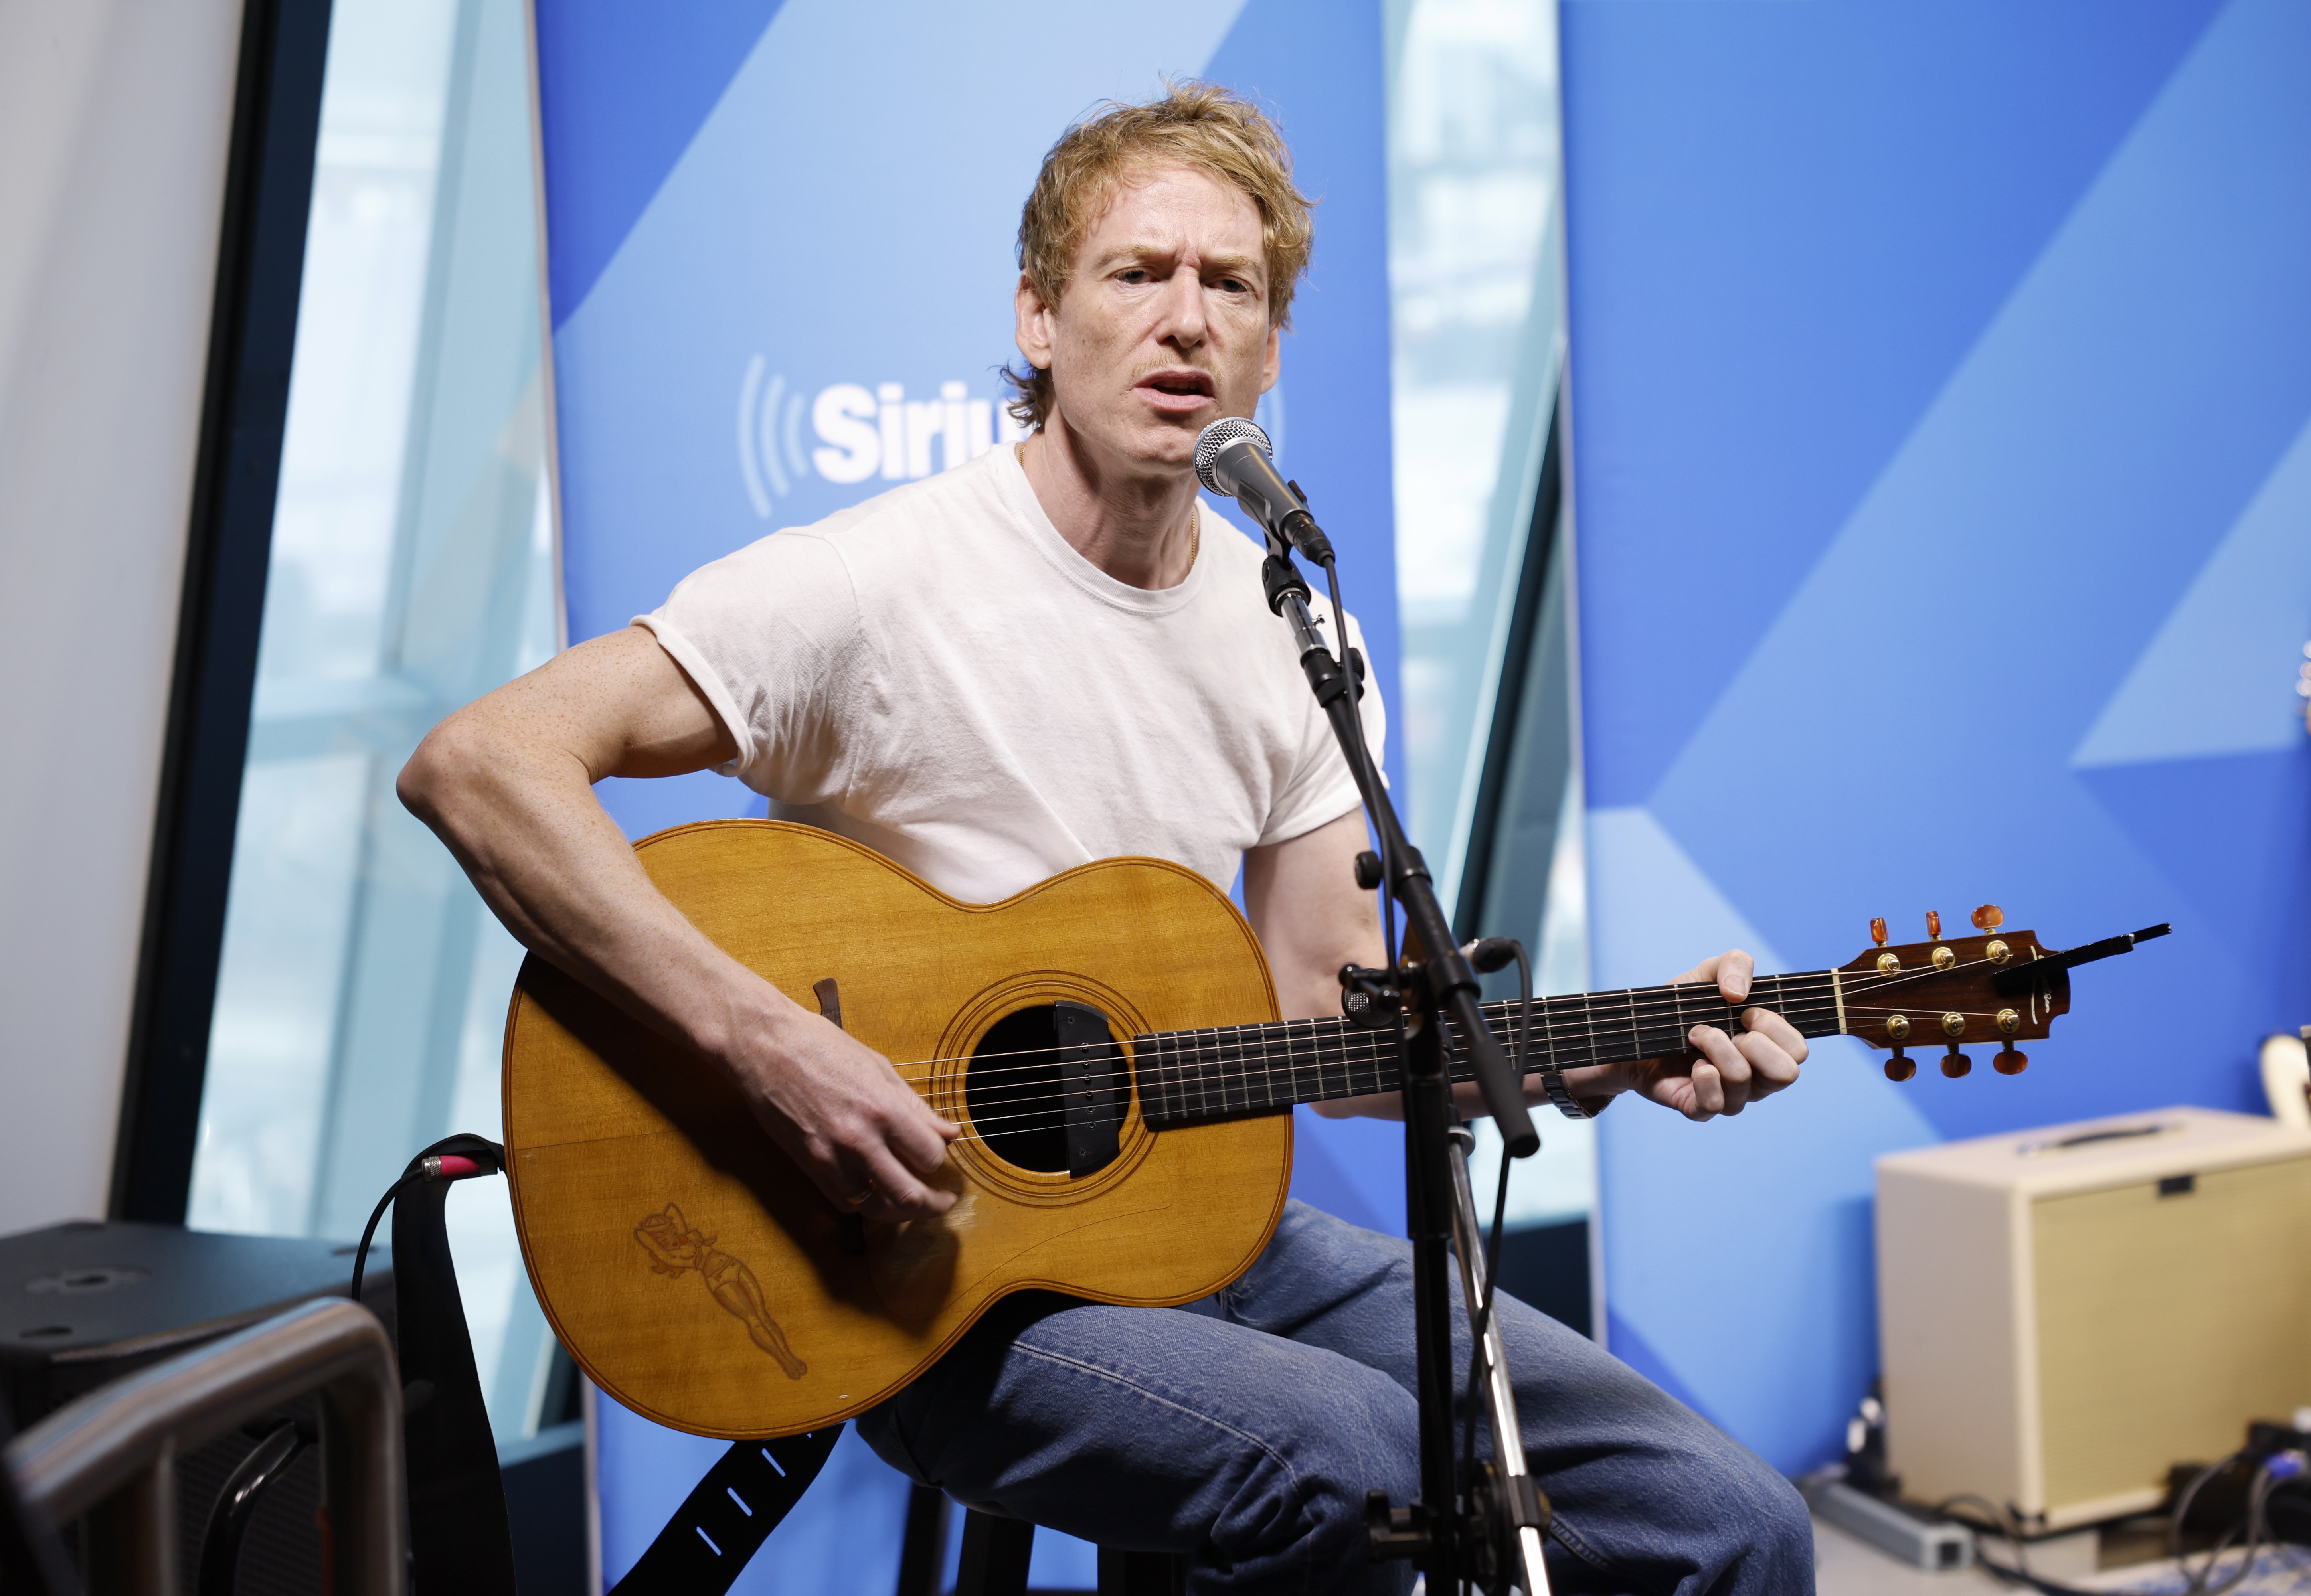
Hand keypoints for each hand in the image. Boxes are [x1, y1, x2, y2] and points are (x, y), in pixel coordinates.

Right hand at [721, 1001, 960, 1220]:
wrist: (764, 1047)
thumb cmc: (821, 1046)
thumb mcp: (879, 1067)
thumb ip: (916, 1106)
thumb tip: (950, 1132)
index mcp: (882, 1109)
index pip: (930, 1155)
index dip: (941, 1158)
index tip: (941, 1154)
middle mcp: (858, 1140)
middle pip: (909, 1196)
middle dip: (934, 1204)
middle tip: (944, 1201)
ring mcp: (831, 1158)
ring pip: (877, 1208)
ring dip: (901, 1212)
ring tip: (914, 1204)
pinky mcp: (809, 1167)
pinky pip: (845, 1202)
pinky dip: (865, 1202)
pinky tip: (875, 1190)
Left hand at [1611, 950, 1806, 1120]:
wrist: (1638, 1031)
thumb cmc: (1682, 1007)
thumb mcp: (1707, 973)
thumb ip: (1735, 964)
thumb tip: (1739, 993)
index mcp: (1769, 1048)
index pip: (1798, 1050)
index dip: (1773, 1026)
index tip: (1744, 1011)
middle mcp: (1757, 1077)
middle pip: (1786, 1074)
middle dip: (1753, 1042)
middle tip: (1723, 1028)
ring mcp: (1732, 1097)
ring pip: (1743, 1080)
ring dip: (1716, 1047)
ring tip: (1695, 1035)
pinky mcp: (1701, 1109)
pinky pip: (1714, 1103)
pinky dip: (1703, 1077)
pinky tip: (1693, 1063)